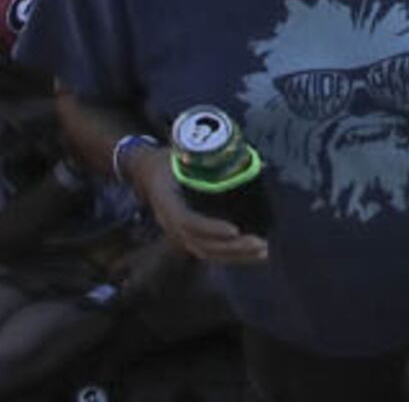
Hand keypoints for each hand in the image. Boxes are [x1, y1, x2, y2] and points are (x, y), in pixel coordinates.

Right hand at [133, 152, 269, 266]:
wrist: (146, 171)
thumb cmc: (168, 160)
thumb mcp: (182, 152)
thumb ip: (208, 156)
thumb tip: (249, 161)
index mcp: (167, 202)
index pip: (188, 221)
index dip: (211, 228)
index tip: (235, 230)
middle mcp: (170, 223)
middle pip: (200, 243)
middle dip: (232, 248)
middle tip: (260, 244)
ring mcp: (177, 233)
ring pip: (206, 252)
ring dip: (235, 255)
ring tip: (263, 252)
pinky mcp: (187, 236)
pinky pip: (207, 251)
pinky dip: (229, 255)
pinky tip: (251, 253)